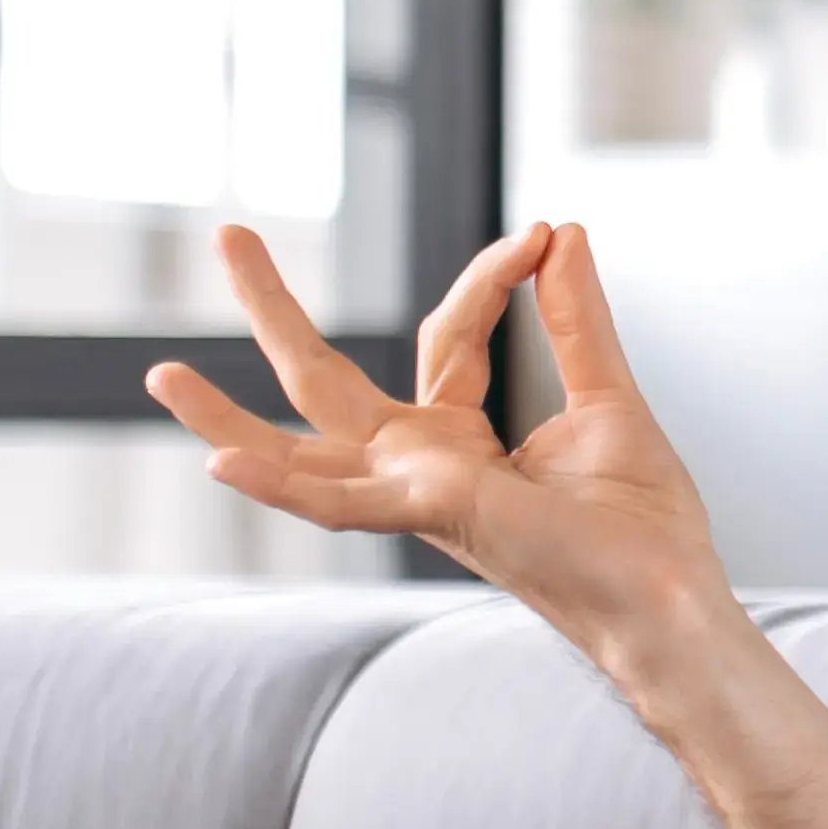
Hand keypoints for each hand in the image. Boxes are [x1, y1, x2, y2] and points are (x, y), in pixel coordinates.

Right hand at [146, 219, 732, 666]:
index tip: (539, 237)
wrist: (669, 595)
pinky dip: (278, 484)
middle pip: (324, 381)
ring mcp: (414, 493)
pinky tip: (218, 462)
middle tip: (226, 234)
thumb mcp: (607, 398)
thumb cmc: (642, 522)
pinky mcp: (429, 515)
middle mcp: (421, 466)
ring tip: (157, 372)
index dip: (490, 279)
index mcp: (461, 439)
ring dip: (225, 415)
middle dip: (272, 309)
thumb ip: (575, 320)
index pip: (448, 335)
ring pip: (299, 448)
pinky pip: (338, 503)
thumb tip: (562, 232)